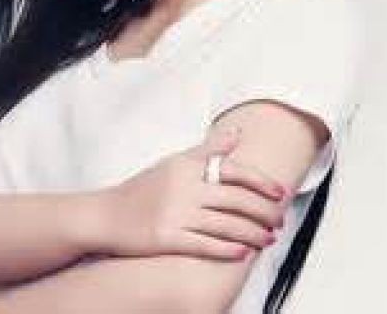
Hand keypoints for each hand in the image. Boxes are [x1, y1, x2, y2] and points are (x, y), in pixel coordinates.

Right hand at [95, 129, 291, 259]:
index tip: (280, 191)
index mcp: (185, 166)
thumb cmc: (142, 189)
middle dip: (264, 211)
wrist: (107, 215)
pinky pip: (206, 245)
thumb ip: (206, 150)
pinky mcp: (167, 238)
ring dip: (253, 233)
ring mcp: (175, 213)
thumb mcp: (173, 162)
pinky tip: (244, 252)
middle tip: (280, 219)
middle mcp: (183, 187)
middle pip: (235, 199)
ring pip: (226, 225)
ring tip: (269, 238)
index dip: (260, 182)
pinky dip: (228, 249)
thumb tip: (236, 134)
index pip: (232, 169)